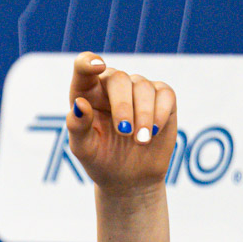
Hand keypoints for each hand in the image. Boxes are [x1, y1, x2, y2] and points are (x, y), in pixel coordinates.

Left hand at [66, 52, 176, 193]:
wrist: (129, 178)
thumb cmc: (100, 160)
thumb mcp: (84, 149)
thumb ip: (77, 126)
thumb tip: (79, 104)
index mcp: (86, 93)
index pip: (84, 68)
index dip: (89, 62)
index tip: (97, 66)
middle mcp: (111, 86)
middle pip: (118, 78)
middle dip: (122, 105)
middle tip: (124, 132)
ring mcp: (138, 89)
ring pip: (143, 87)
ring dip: (143, 115)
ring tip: (140, 140)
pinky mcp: (162, 97)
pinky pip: (164, 94)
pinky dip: (159, 113)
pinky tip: (153, 132)